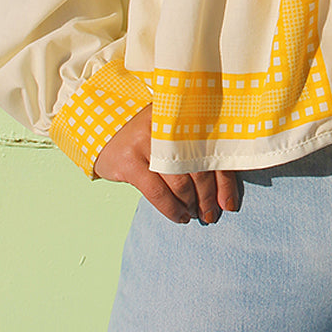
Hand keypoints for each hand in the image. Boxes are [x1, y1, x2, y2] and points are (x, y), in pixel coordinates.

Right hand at [93, 104, 239, 224]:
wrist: (101, 125)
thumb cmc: (145, 132)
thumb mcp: (171, 128)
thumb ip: (195, 144)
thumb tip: (223, 184)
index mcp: (185, 115)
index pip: (213, 150)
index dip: (225, 180)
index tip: (230, 203)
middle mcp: (169, 126)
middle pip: (200, 167)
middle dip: (209, 197)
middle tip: (212, 213)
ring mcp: (148, 143)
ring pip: (181, 183)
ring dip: (191, 204)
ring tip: (195, 214)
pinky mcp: (131, 161)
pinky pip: (158, 193)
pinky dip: (172, 209)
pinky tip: (180, 216)